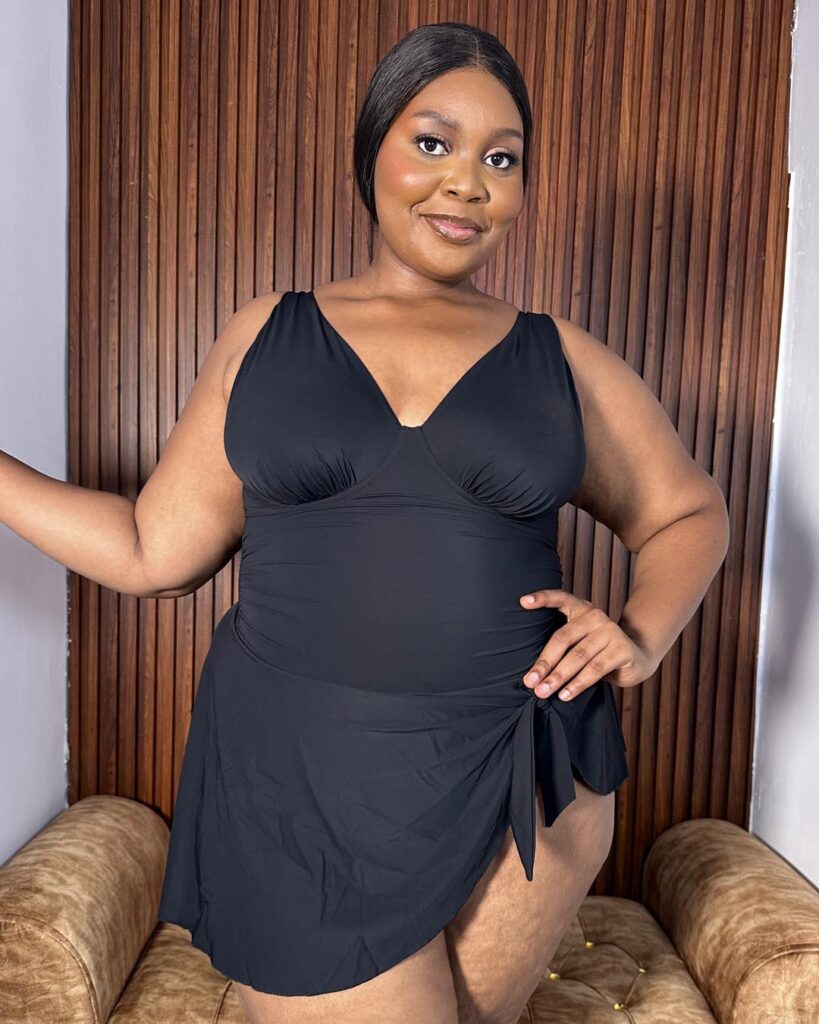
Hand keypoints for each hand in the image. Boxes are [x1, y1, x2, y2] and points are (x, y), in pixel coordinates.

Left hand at [518, 589, 656, 700]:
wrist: (636, 658)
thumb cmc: (598, 651)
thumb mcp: (579, 641)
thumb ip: (561, 646)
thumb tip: (532, 673)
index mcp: (581, 609)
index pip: (560, 598)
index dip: (542, 598)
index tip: (523, 602)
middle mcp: (595, 616)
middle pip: (563, 638)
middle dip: (544, 662)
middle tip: (530, 681)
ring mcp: (611, 631)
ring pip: (578, 656)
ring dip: (559, 677)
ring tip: (543, 691)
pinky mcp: (622, 649)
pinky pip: (596, 669)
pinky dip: (578, 684)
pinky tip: (566, 694)